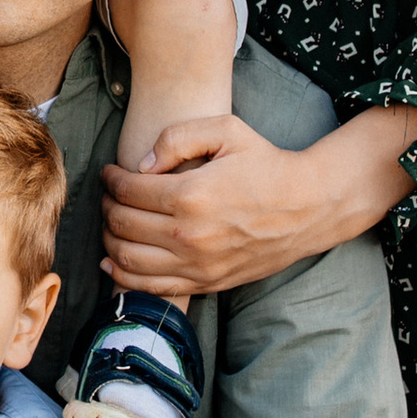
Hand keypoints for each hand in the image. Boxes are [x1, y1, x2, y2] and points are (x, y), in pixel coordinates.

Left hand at [100, 105, 416, 295]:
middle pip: (122, 224)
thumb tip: (141, 165)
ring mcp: (197, 264)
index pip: (128, 190)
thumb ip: (177, 138)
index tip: (111, 173)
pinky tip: (113, 261)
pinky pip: (151, 287)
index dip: (111, 179)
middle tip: (110, 195)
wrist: (309, 206)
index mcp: (190, 194)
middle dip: (107, 207)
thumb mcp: (227, 130)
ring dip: (109, 239)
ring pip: (128, 259)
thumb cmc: (267, 164)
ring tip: (112, 223)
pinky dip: (123, 277)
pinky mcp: (207, 282)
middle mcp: (189, 234)